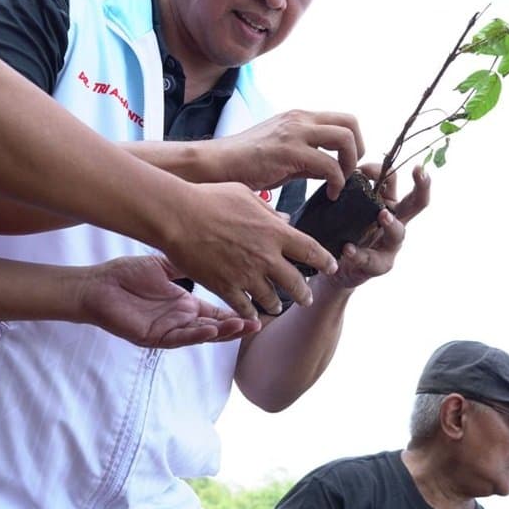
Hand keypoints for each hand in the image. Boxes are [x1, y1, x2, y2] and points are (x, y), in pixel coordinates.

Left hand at [80, 255, 262, 347]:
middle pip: (217, 326)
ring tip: (244, 327)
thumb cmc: (126, 275)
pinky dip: (196, 335)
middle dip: (239, 325)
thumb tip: (210, 247)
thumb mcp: (164, 265)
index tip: (260, 305)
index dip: (238, 310)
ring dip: (224, 333)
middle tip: (261, 322)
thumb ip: (187, 262)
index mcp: (185, 305)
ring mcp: (169, 330)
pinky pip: (180, 338)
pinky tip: (212, 330)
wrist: (97, 286)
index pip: (218, 310)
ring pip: (202, 335)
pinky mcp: (154, 337)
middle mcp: (181, 320)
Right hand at [163, 181, 337, 318]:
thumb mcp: (245, 195)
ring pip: (271, 298)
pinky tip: (251, 313)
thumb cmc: (209, 199)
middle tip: (306, 297)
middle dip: (304, 293)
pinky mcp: (225, 287)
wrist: (178, 216)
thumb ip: (269, 210)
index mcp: (274, 232)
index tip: (331, 266)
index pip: (310, 250)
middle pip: (295, 281)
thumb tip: (285, 219)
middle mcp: (265, 256)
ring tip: (277, 306)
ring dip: (276, 304)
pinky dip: (250, 312)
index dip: (324, 261)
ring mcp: (246, 274)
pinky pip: (244, 307)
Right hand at [215, 110, 364, 199]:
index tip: (347, 165)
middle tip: (349, 173)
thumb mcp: (283, 153)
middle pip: (351, 123)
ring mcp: (295, 133)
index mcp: (299, 117)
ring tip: (339, 184)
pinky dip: (336, 181)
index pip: (343, 119)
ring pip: (345, 138)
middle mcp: (300, 119)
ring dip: (350, 164)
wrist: (218, 163)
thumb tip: (331, 171)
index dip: (354, 142)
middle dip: (357, 150)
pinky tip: (329, 194)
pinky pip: (329, 164)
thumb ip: (309, 158)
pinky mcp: (289, 151)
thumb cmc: (246, 162)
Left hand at [328, 163, 430, 289]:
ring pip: (398, 233)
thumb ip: (353, 189)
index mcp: (388, 204)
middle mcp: (395, 222)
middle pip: (416, 203)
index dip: (413, 175)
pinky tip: (348, 249)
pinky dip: (358, 253)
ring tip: (383, 215)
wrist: (335, 265)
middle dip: (422, 187)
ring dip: (392, 223)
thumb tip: (353, 170)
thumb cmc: (344, 229)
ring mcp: (389, 245)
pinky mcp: (377, 265)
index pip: (399, 182)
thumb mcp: (348, 207)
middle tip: (419, 174)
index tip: (416, 165)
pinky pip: (370, 259)